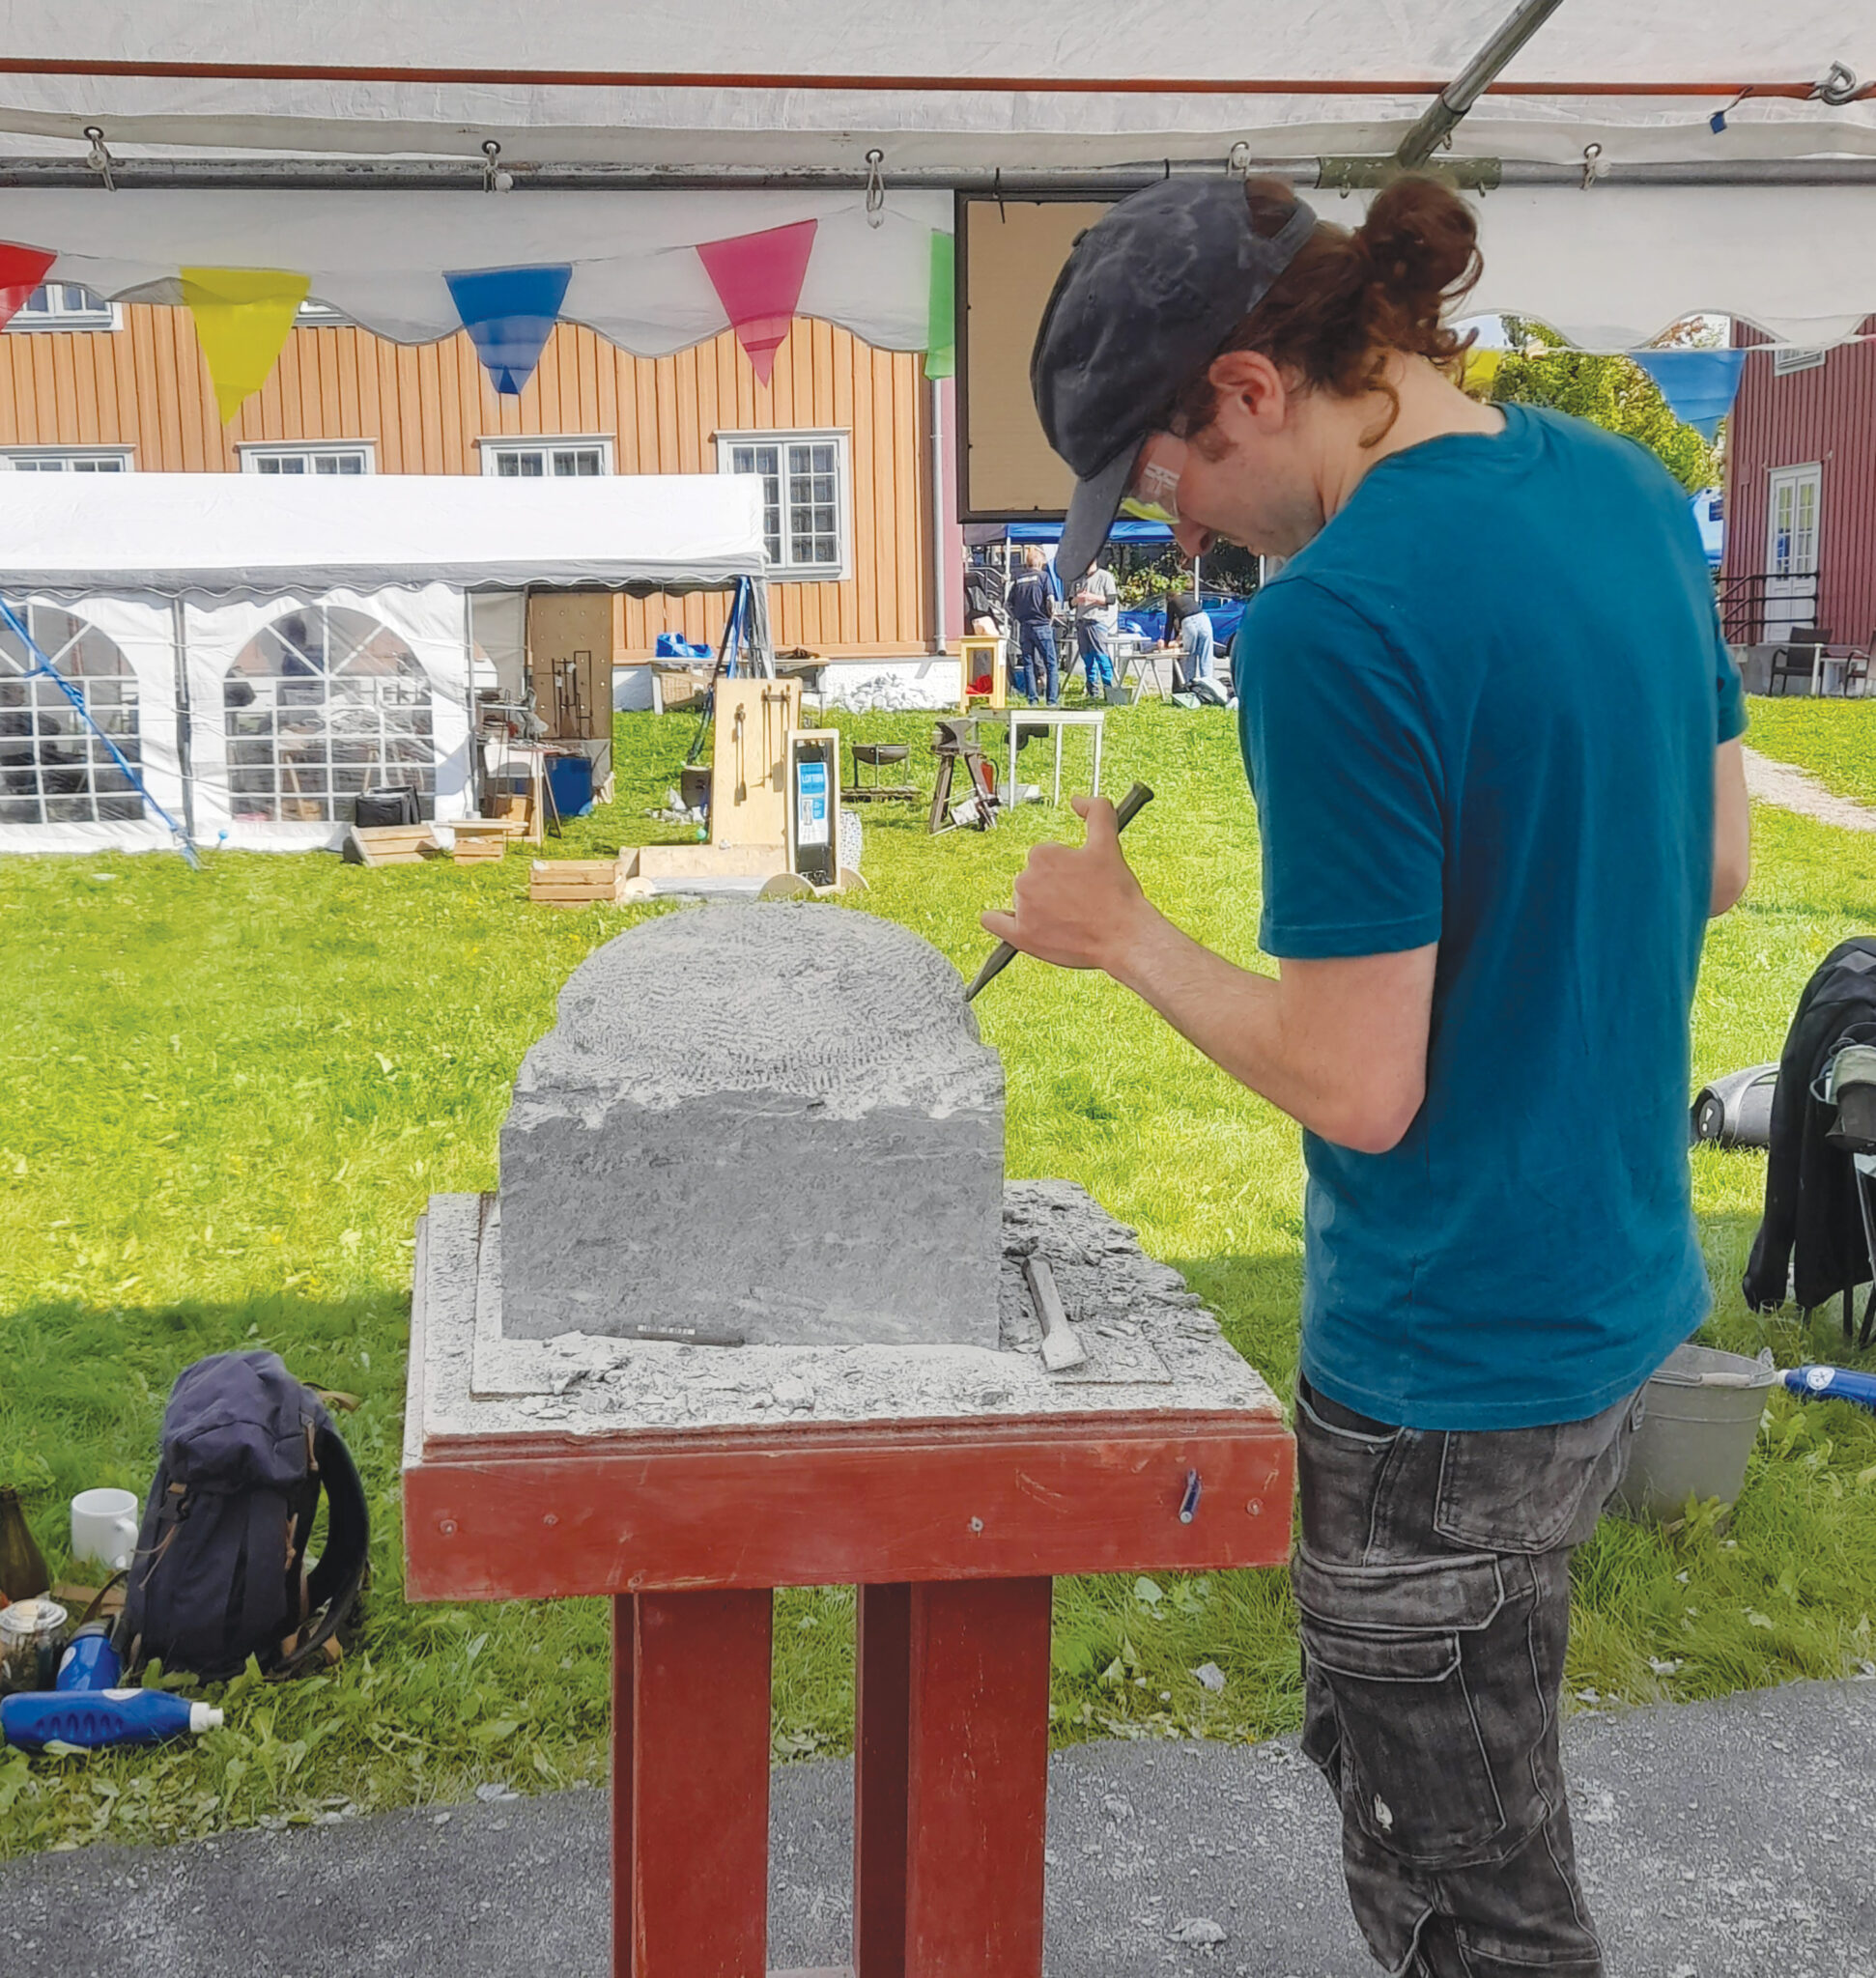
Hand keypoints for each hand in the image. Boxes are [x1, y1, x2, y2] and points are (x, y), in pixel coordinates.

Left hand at [980, 795, 1155, 974]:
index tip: (1080, 880)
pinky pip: (994, 923)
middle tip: (1077, 900)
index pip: (1046, 858)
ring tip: (1067, 918)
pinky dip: (999, 920)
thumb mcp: (1109, 844)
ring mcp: (1022, 908)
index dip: (1065, 869)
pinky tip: (1011, 921)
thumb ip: (1097, 812)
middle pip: (1033, 879)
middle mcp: (1026, 879)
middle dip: (1051, 887)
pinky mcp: (1021, 936)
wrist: (1124, 936)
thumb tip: (1078, 800)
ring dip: (1038, 905)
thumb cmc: (1116, 894)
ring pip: (1021, 900)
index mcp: (1042, 854)